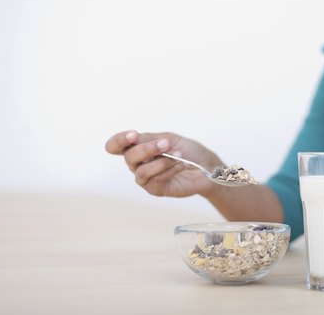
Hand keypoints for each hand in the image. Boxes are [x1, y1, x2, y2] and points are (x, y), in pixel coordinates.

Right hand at [105, 130, 222, 197]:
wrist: (207, 166)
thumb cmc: (189, 151)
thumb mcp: (170, 138)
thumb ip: (150, 139)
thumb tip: (133, 138)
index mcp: (139, 148)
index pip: (116, 146)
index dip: (119, 140)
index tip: (133, 135)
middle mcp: (138, 163)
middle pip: (128, 157)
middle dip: (147, 149)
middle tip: (166, 144)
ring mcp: (145, 178)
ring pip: (141, 170)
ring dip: (162, 161)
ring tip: (179, 155)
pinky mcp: (155, 189)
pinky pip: (155, 179)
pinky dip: (170, 169)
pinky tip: (183, 164)